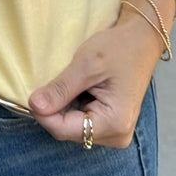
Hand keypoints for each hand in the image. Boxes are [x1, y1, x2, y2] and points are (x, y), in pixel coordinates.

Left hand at [28, 14, 161, 147]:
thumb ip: (60, 88)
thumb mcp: (86, 64)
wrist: (141, 40)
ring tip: (77, 81)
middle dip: (56, 107)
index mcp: (114, 123)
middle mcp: (117, 135)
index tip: (35, 90)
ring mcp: (115, 132)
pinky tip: (82, 87)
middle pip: (66, 130)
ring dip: (65, 105)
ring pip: (71, 126)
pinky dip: (73, 104)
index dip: (43, 112)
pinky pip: (80, 120)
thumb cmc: (119, 48)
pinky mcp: (110, 125)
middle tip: (62, 79)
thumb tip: (34, 106)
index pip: (63, 130)